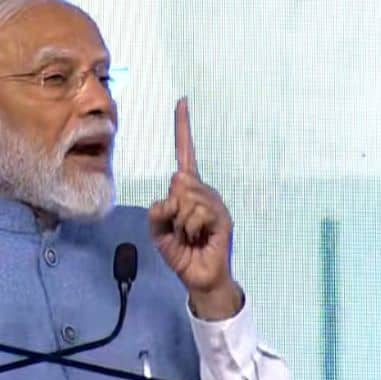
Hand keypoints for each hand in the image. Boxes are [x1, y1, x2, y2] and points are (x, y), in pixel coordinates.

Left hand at [148, 97, 241, 320]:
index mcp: (188, 190)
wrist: (199, 278)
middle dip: (172, 209)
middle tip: (181, 229)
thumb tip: (174, 196)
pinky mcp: (223, 218)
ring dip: (181, 223)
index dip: (183, 128)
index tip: (182, 102)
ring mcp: (215, 204)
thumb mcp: (158, 230)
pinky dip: (190, 228)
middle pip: (179, 181)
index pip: (185, 154)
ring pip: (186, 199)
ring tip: (190, 236)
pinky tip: (199, 238)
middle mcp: (203, 191)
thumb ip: (157, 210)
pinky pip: (196, 213)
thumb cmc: (180, 251)